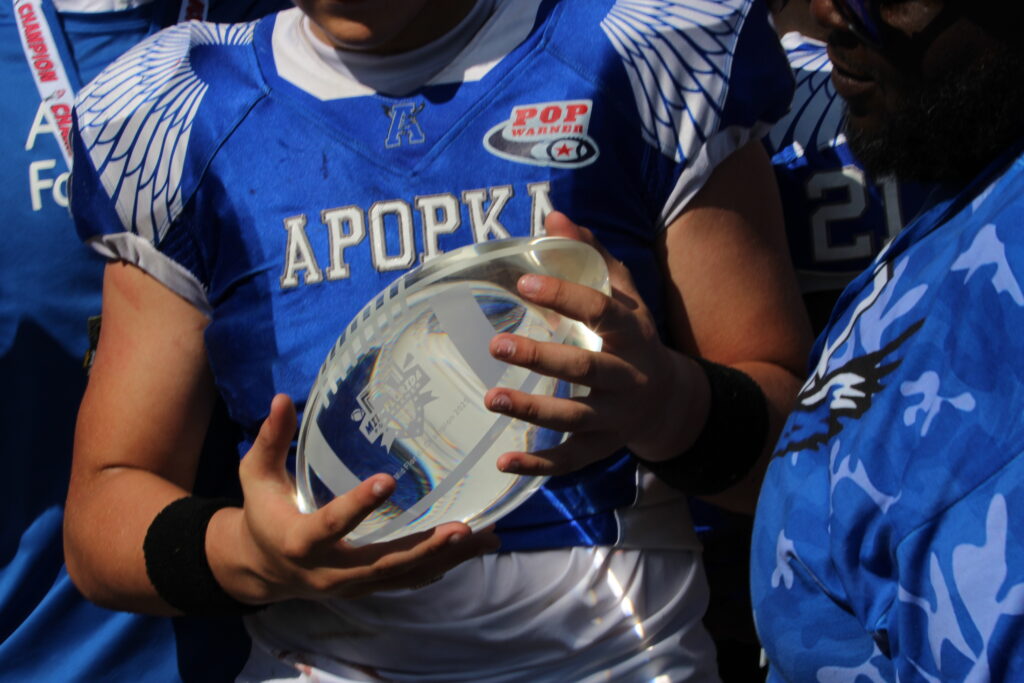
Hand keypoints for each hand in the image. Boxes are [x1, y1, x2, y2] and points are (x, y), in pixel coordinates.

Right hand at [209, 394, 500, 603]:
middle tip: (461, 528)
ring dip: (446, 558)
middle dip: (423, 547)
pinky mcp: (367, 587)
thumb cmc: (262, 512)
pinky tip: (473, 551)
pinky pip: (407, 581)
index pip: (331, 524)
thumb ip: (270, 440)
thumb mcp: (256, 476)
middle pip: (382, 561)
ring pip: (403, 575)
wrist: (262, 568)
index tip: (388, 481)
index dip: (358, 505)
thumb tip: (280, 399)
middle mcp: (329, 570)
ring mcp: (352, 584)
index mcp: (300, 540)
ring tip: (485, 538)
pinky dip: (440, 567)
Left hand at [483, 212, 702, 475]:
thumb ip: (591, 255)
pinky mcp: (601, 448)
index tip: (524, 283)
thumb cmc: (633, 337)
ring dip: (532, 411)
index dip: (565, 296)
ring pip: (573, 419)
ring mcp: (615, 418)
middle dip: (541, 360)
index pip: (600, 311)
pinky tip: (504, 462)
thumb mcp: (624, 294)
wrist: (670, 400)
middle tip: (497, 346)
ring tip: (492, 399)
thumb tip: (554, 216)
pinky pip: (569, 462)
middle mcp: (626, 377)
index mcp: (630, 333)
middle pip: (584, 370)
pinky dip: (538, 466)